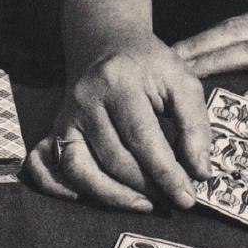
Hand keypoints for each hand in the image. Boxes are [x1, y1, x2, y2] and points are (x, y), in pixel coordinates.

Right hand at [25, 34, 212, 211]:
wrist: (105, 44)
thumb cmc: (148, 66)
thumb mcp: (181, 80)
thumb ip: (195, 124)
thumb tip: (200, 172)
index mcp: (118, 82)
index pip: (142, 139)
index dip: (166, 173)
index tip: (186, 197)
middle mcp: (85, 100)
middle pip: (114, 159)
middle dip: (146, 187)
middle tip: (172, 201)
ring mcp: (65, 117)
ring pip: (81, 171)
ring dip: (113, 197)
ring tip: (144, 204)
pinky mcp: (55, 131)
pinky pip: (47, 169)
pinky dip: (64, 192)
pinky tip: (94, 200)